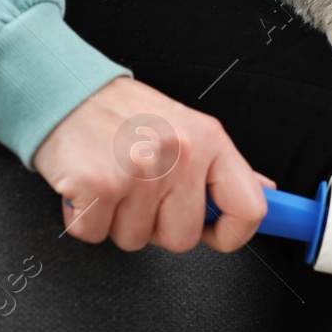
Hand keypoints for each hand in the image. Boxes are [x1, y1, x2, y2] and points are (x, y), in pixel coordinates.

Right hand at [33, 76, 272, 253]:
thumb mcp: (186, 127)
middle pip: (183, 238)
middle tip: (139, 190)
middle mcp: (179, 154)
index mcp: (208, 140)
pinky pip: (94, 235)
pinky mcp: (98, 185)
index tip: (215, 231)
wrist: (66, 90)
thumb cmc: (124, 113)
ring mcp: (138, 171)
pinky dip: (84, 218)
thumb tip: (265, 191)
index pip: (249, 209)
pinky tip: (87, 187)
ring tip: (113, 180)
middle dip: (156, 224)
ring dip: (117, 219)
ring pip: (135, 240)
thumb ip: (223, 167)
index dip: (233, 233)